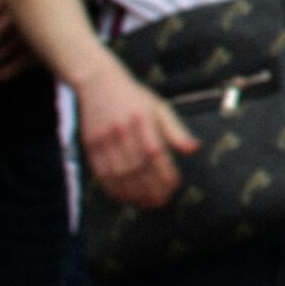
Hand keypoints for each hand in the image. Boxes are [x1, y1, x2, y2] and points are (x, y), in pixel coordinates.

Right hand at [75, 64, 197, 208]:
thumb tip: (194, 149)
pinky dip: (113, 188)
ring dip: (134, 192)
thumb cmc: (134, 97)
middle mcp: (123, 130)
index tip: (175, 186)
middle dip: (151, 187)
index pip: (156, 152)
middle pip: (138, 166)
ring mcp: (104, 138)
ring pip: (119, 173)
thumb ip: (176, 131)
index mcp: (144, 119)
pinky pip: (101, 173)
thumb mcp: (160, 108)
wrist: (98, 83)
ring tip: (147, 203)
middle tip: (162, 201)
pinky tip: (125, 198)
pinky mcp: (90, 145)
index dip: (165, 171)